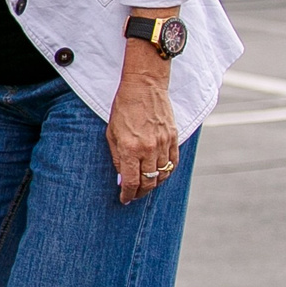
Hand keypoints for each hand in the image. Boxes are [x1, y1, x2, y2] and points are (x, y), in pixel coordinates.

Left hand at [108, 45, 179, 205]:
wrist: (144, 87)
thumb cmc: (123, 109)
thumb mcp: (111, 134)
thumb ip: (117, 157)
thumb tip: (122, 177)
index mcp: (130, 148)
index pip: (131, 181)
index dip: (128, 194)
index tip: (124, 199)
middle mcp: (148, 148)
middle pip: (148, 181)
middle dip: (140, 193)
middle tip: (134, 195)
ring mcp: (164, 143)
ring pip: (162, 174)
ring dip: (154, 184)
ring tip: (146, 186)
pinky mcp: (174, 137)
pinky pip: (173, 162)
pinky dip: (166, 172)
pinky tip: (159, 174)